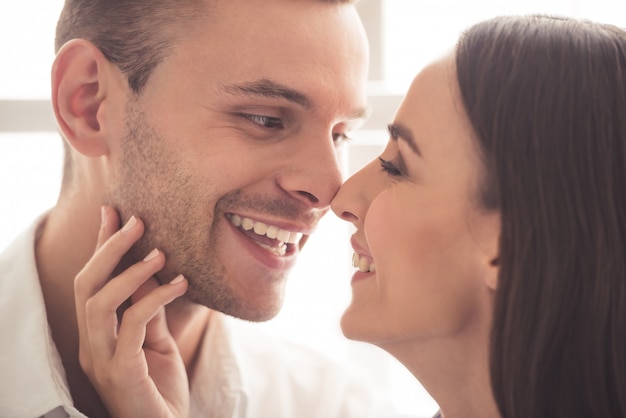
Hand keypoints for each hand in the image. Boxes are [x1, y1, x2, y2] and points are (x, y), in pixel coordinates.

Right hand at [74, 206, 189, 417]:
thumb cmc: (161, 387)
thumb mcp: (157, 341)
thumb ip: (151, 309)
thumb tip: (154, 267)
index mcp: (97, 336)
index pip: (90, 282)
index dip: (100, 245)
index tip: (113, 211)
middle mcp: (91, 346)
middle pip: (86, 286)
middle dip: (109, 249)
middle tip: (137, 220)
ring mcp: (102, 361)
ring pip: (98, 304)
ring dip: (129, 272)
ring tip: (159, 252)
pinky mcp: (122, 373)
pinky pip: (132, 327)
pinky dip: (154, 300)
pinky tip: (180, 284)